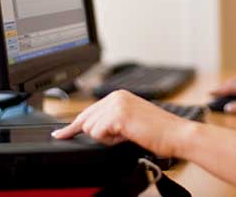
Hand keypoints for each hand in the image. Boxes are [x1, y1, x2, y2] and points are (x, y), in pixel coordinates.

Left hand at [52, 90, 193, 157]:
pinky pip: (98, 134)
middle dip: (98, 135)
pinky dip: (111, 141)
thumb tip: (90, 129)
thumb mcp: (130, 122)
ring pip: (91, 129)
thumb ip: (111, 121)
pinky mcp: (118, 115)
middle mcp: (116, 96)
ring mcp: (116, 104)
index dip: (72, 126)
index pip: (88, 111)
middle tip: (122, 136)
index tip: (59, 134)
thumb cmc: (159, 132)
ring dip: (107, 138)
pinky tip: (128, 135)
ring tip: (129, 134)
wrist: (176, 135)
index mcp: (119, 95)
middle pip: (86, 121)